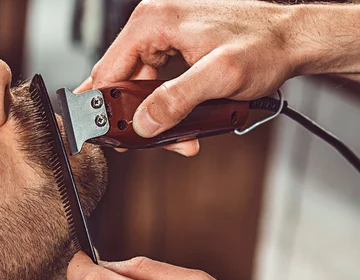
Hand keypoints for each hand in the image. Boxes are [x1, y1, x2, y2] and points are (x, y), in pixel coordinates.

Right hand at [86, 0, 299, 152]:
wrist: (293, 39)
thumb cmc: (265, 45)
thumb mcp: (220, 76)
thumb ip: (177, 99)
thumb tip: (144, 122)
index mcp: (152, 22)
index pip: (107, 71)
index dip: (103, 107)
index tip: (109, 134)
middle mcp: (153, 25)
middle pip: (121, 82)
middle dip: (135, 117)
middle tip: (148, 141)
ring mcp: (163, 36)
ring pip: (139, 87)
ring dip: (154, 116)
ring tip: (176, 135)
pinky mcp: (174, 47)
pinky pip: (157, 83)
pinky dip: (166, 106)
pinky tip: (182, 122)